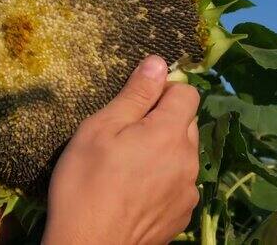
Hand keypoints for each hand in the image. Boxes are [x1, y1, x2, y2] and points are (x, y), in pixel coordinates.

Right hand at [43, 55, 200, 244]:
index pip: (188, 93)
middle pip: (188, 123)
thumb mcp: (101, 129)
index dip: (165, 91)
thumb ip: (136, 94)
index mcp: (170, 133)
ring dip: (166, 151)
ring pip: (185, 154)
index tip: (140, 105)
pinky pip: (181, 182)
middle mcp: (189, 160)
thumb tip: (159, 62)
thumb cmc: (86, 184)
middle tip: (129, 136)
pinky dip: (166, 179)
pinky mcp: (184, 214)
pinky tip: (138, 191)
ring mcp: (189, 190)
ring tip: (131, 167)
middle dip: (165, 121)